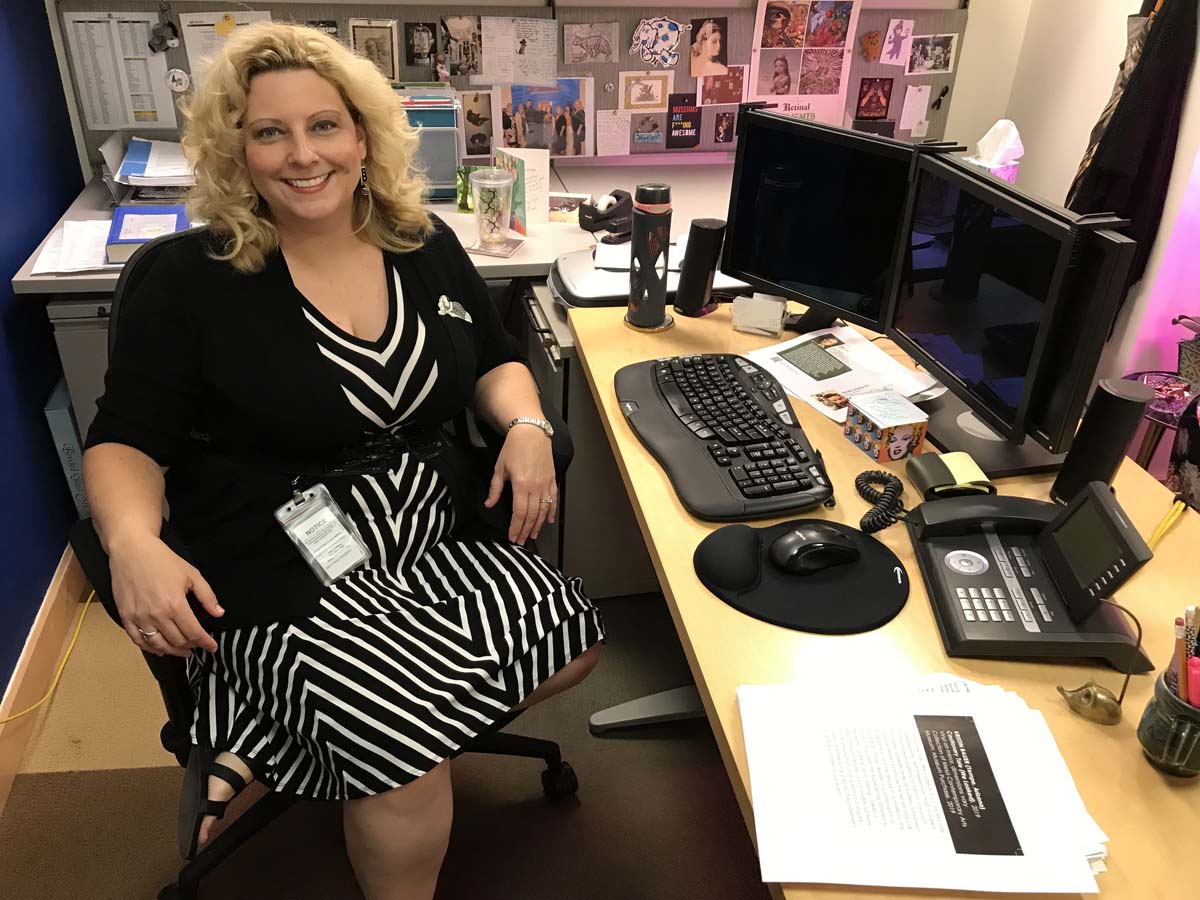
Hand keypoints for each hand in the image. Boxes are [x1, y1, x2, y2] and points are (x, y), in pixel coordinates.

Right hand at [108, 533, 223, 657]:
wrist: (131, 550)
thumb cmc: (162, 560)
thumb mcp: (191, 574)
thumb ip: (206, 596)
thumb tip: (219, 613)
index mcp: (175, 605)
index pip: (194, 632)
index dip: (205, 642)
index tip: (212, 647)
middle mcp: (157, 615)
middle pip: (177, 641)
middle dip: (191, 646)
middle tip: (197, 647)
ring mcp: (139, 617)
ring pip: (158, 645)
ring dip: (172, 651)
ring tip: (182, 651)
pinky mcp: (125, 616)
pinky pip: (138, 640)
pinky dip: (150, 648)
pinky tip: (159, 649)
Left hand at [484, 426, 556, 544]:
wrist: (531, 432)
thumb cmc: (513, 448)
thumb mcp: (499, 468)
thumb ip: (495, 489)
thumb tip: (489, 504)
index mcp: (521, 485)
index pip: (519, 512)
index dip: (516, 527)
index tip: (513, 537)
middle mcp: (535, 487)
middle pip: (532, 515)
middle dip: (526, 530)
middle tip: (521, 541)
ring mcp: (546, 484)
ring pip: (544, 510)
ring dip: (538, 525)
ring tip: (533, 534)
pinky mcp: (552, 480)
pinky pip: (553, 500)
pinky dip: (551, 512)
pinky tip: (548, 521)